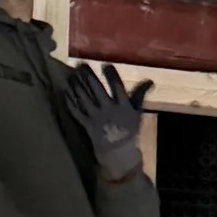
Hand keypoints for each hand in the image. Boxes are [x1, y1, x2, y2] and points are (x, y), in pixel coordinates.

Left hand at [66, 62, 152, 180]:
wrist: (118, 151)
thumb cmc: (129, 129)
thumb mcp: (137, 112)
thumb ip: (140, 94)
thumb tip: (150, 80)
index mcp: (123, 106)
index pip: (117, 88)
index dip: (111, 76)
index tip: (106, 65)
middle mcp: (109, 110)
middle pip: (97, 90)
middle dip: (88, 77)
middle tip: (81, 64)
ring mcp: (97, 118)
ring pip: (85, 99)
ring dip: (77, 86)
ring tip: (72, 74)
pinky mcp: (87, 124)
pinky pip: (77, 112)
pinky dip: (71, 102)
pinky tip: (66, 92)